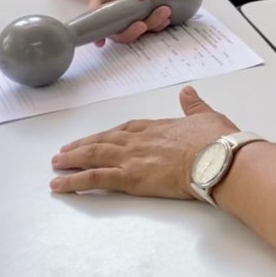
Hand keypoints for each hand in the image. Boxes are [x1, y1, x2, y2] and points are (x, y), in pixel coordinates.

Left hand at [50, 87, 237, 198]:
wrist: (218, 157)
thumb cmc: (218, 140)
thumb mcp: (207, 117)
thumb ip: (194, 106)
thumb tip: (187, 92)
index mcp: (157, 127)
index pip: (127, 129)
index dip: (110, 134)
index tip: (99, 137)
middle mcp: (139, 140)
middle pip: (104, 141)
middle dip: (83, 145)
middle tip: (66, 151)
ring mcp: (132, 158)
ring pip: (94, 155)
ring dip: (73, 159)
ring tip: (57, 163)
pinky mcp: (129, 178)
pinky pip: (94, 178)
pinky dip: (74, 181)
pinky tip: (59, 185)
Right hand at [89, 0, 172, 45]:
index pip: (96, 19)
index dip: (98, 32)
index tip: (102, 42)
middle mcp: (114, 10)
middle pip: (119, 29)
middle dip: (134, 30)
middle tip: (150, 21)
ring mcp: (130, 14)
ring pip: (137, 29)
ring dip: (151, 25)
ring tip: (165, 12)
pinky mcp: (144, 14)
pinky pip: (150, 24)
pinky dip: (159, 23)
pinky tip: (168, 16)